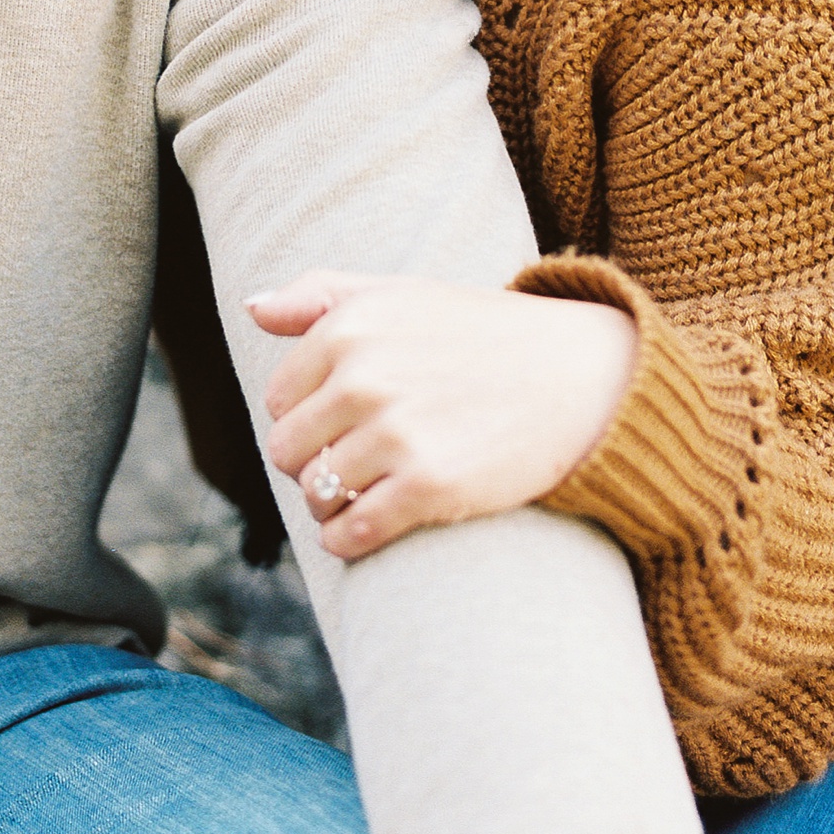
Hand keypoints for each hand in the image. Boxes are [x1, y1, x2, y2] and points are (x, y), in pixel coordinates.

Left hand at [249, 270, 636, 561]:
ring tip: (367, 492)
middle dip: (313, 463)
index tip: (342, 424)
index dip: (306, 418)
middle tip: (354, 464)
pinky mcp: (427, 487)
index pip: (279, 398)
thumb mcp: (402, 292)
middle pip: (288, 450)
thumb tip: (253, 306)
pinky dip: (347, 540)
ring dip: (332, 504)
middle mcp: (364, 377)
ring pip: (316, 493)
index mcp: (350, 327)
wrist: (580, 376)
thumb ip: (321, 294)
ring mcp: (396, 433)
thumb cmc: (483, 333)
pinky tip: (366, 530)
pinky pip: (350, 532)